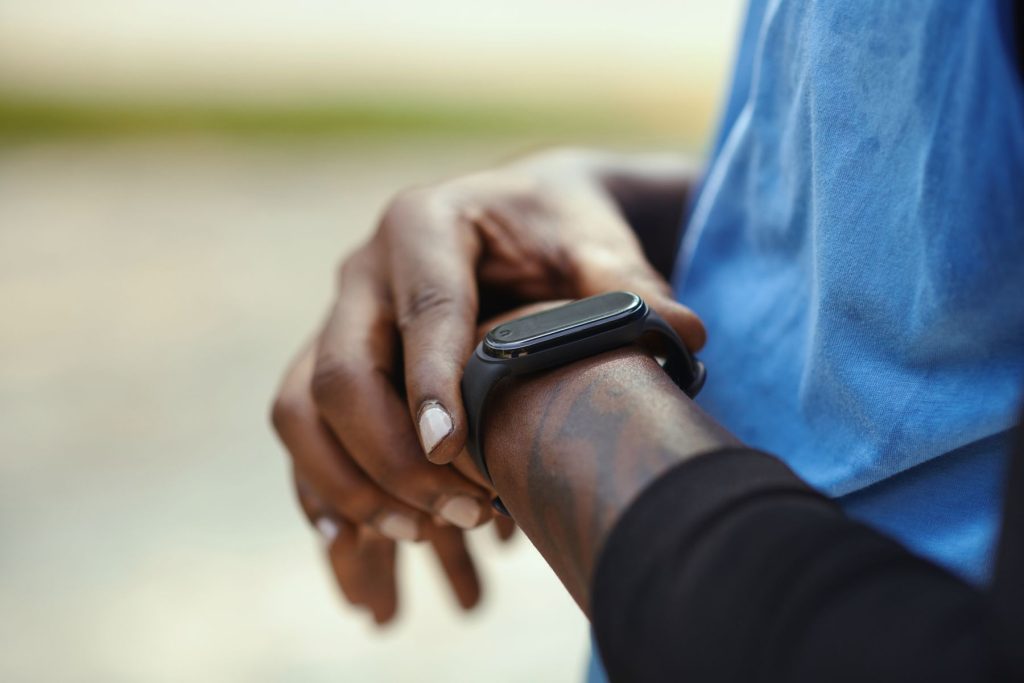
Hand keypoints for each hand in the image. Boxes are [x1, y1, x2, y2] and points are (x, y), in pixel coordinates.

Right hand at [270, 148, 704, 619]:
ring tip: (421, 534)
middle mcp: (364, 271)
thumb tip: (687, 332)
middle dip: (392, 457)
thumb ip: (626, 283)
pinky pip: (303, 432)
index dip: (431, 385)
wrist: (511, 218)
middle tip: (467, 511)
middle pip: (342, 374)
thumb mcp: (592, 240)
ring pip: (303, 410)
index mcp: (425, 226)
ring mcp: (338, 318)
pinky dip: (324, 488)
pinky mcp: (332, 360)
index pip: (424, 311)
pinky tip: (354, 540)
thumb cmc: (555, 226)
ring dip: (350, 484)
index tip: (455, 453)